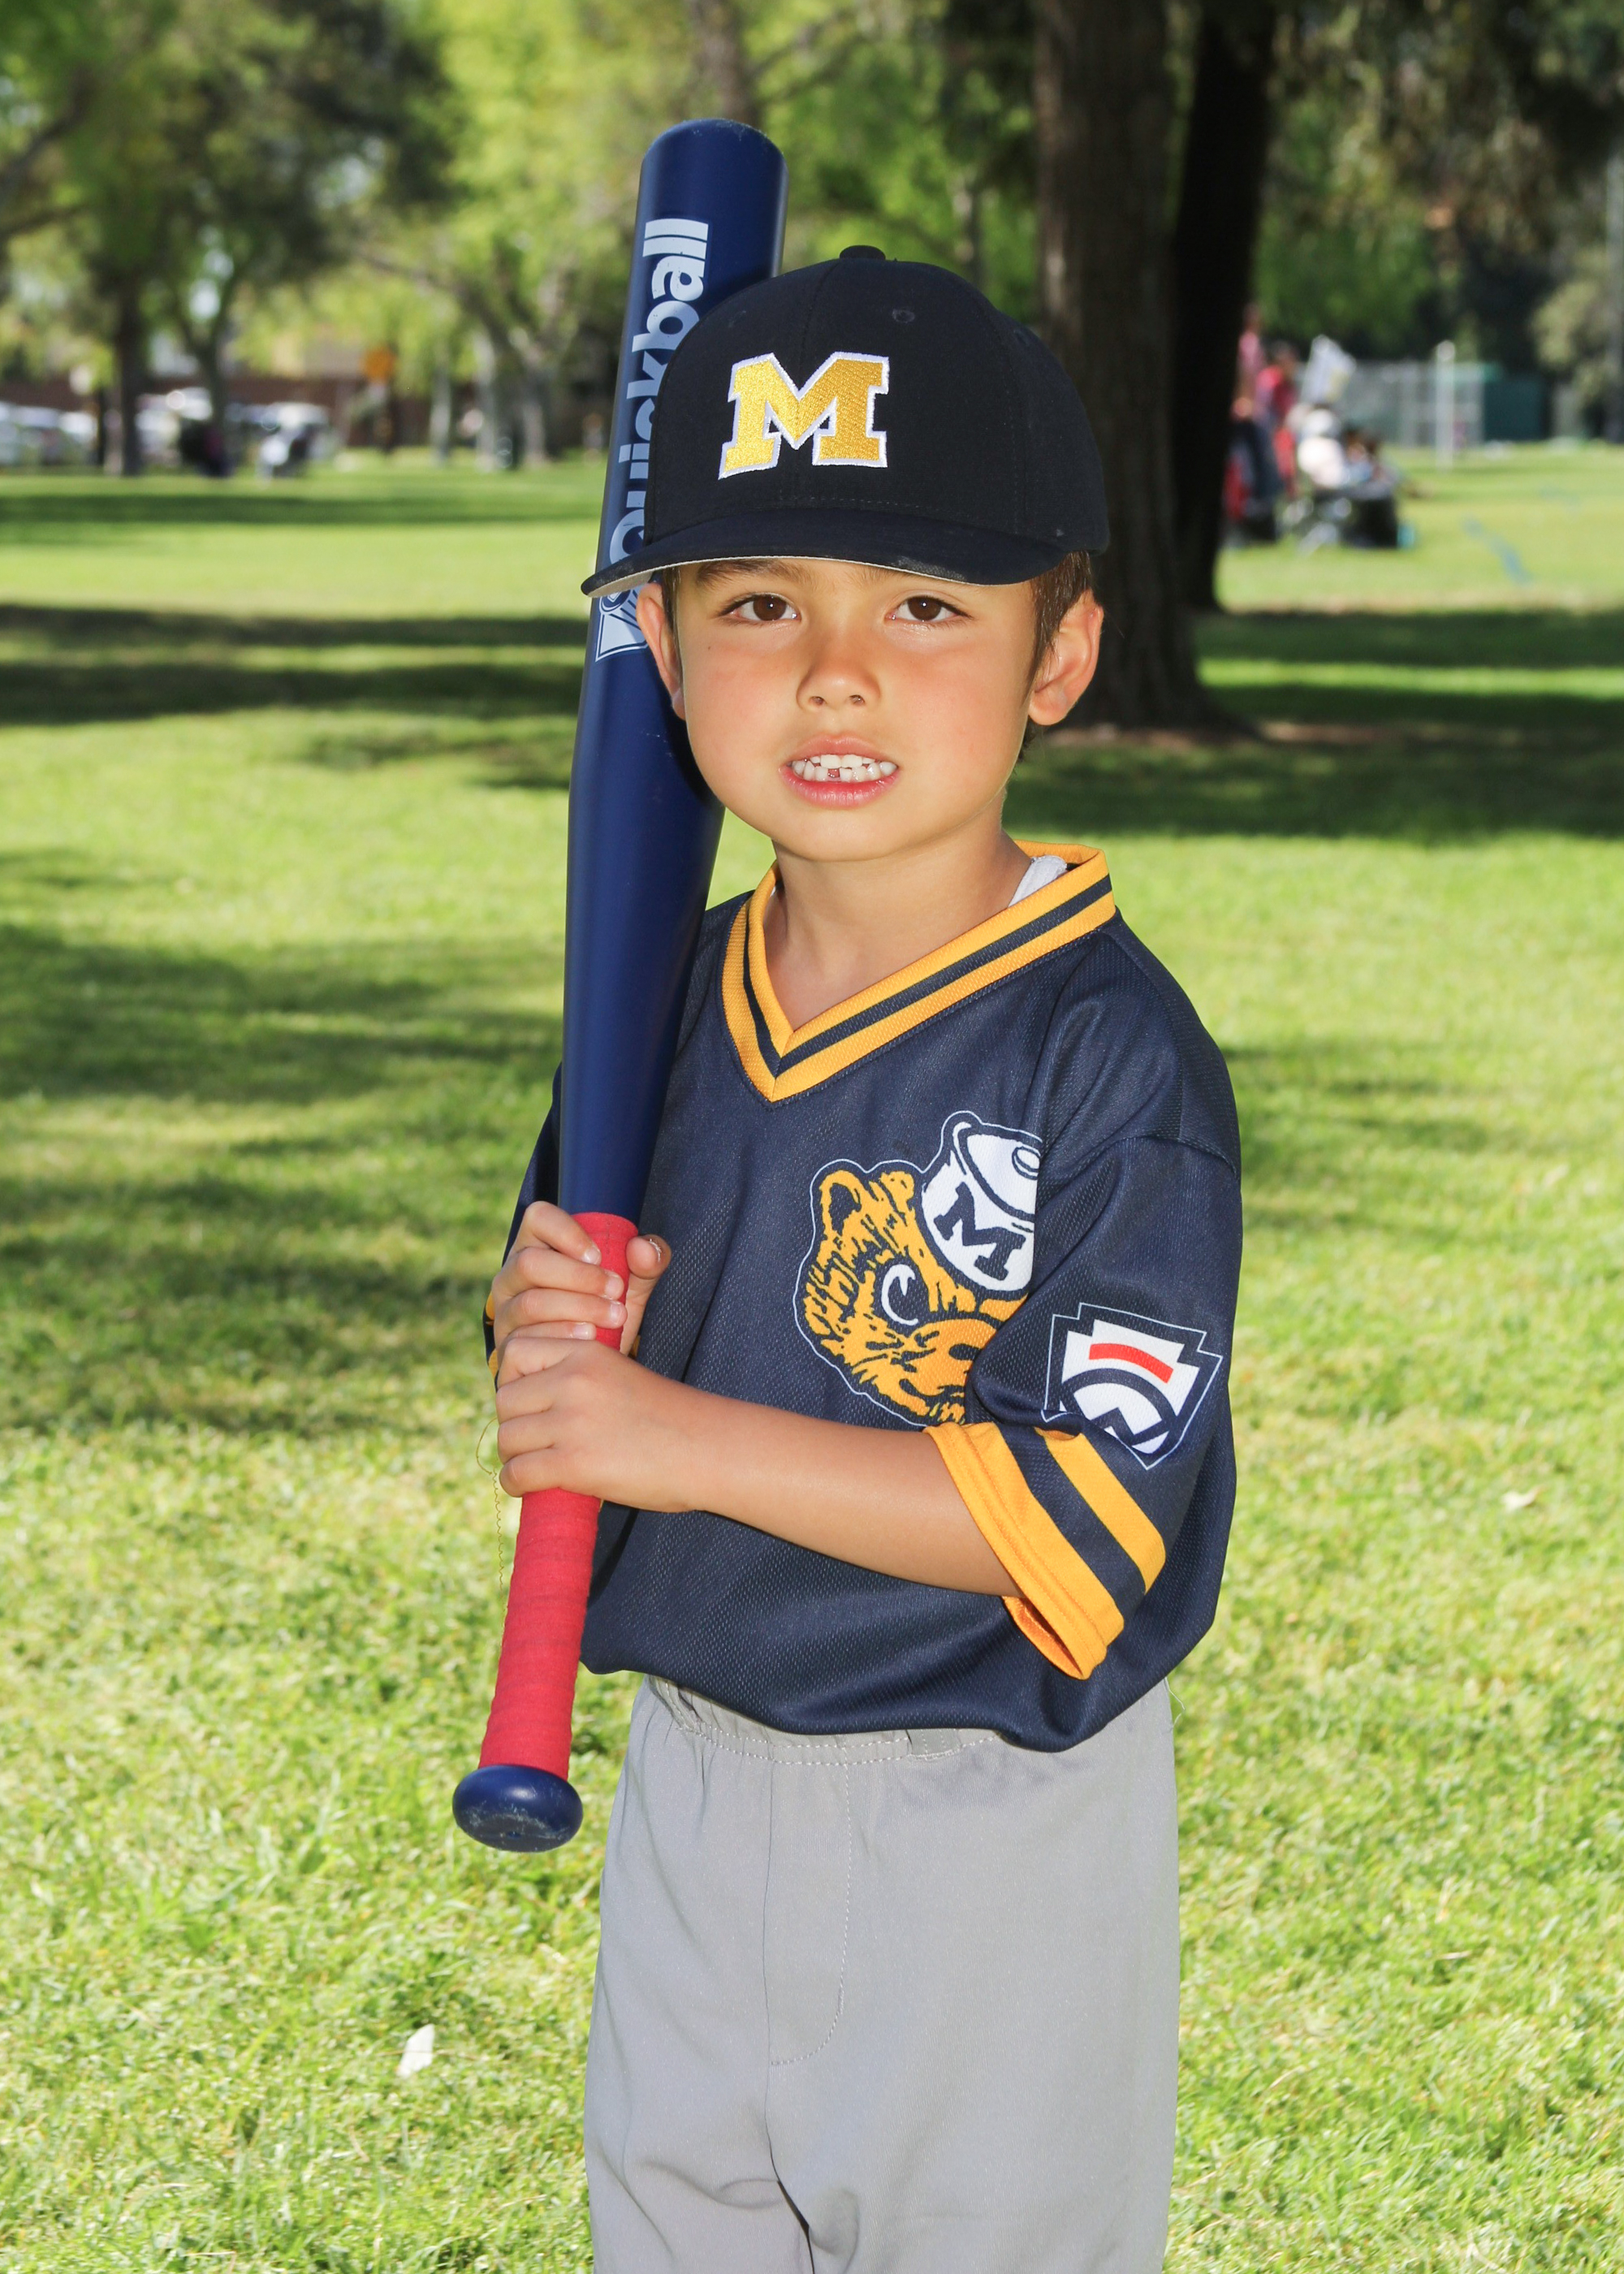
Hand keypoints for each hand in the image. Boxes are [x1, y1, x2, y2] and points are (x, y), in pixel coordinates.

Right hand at [487, 1201, 670, 1380]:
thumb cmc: (608, 1306)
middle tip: (616, 1290)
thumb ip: (649, 1261)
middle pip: (530, 1263)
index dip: (567, 1232)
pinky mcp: (508, 1343)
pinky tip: (591, 1337)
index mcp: (538, 1244)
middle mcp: (514, 1272)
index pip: (538, 1218)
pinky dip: (563, 1337)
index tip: (599, 1255)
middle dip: (579, 1278)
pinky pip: (526, 1339)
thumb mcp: (634, 1282)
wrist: (595, 1356)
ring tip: (614, 1317)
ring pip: (530, 1303)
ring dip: (578, 1309)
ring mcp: (506, 1309)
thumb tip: (642, 1248)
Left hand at [493, 1337, 701, 1506]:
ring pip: (507, 1437)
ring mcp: (571, 1421)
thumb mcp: (619, 1374)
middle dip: (514, 1422)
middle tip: (534, 1441)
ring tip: (537, 1466)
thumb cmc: (669, 1418)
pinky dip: (517, 1483)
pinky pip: (517, 1472)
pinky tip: (534, 1487)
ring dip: (516, 1456)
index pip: (515, 1351)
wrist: (708, 1449)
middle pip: (505, 1398)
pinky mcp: (573, 1463)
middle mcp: (573, 1380)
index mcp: (585, 1351)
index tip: (531, 1403)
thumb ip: (577, 1377)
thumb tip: (529, 1401)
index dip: (515, 1380)